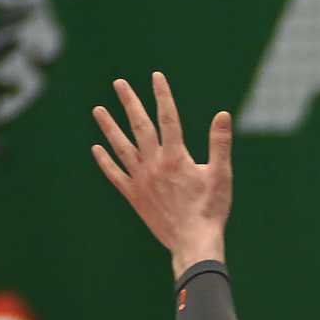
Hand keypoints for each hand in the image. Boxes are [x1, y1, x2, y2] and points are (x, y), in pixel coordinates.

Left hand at [91, 71, 231, 276]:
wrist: (193, 242)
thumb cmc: (210, 210)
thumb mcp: (221, 174)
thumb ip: (220, 143)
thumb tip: (223, 114)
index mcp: (176, 156)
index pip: (168, 118)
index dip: (162, 95)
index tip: (156, 76)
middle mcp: (154, 164)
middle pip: (139, 126)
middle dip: (129, 102)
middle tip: (119, 84)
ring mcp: (141, 179)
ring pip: (121, 147)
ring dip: (109, 127)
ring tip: (98, 110)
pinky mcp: (134, 196)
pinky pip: (116, 175)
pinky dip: (105, 162)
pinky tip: (97, 149)